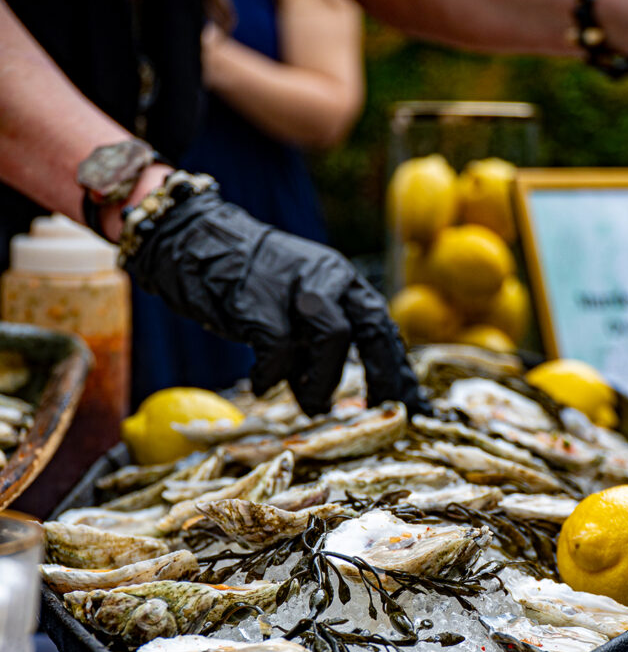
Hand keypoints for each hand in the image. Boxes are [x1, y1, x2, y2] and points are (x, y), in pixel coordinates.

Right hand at [124, 188, 428, 417]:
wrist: (193, 240)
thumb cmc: (244, 284)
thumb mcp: (293, 309)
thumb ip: (313, 348)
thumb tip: (325, 403)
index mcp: (341, 280)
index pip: (383, 325)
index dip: (398, 369)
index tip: (411, 405)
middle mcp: (327, 278)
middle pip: (373, 326)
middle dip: (383, 374)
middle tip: (377, 411)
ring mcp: (294, 285)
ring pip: (334, 338)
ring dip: (323, 381)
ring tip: (309, 403)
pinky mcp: (258, 300)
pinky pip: (279, 349)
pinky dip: (272, 376)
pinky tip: (261, 383)